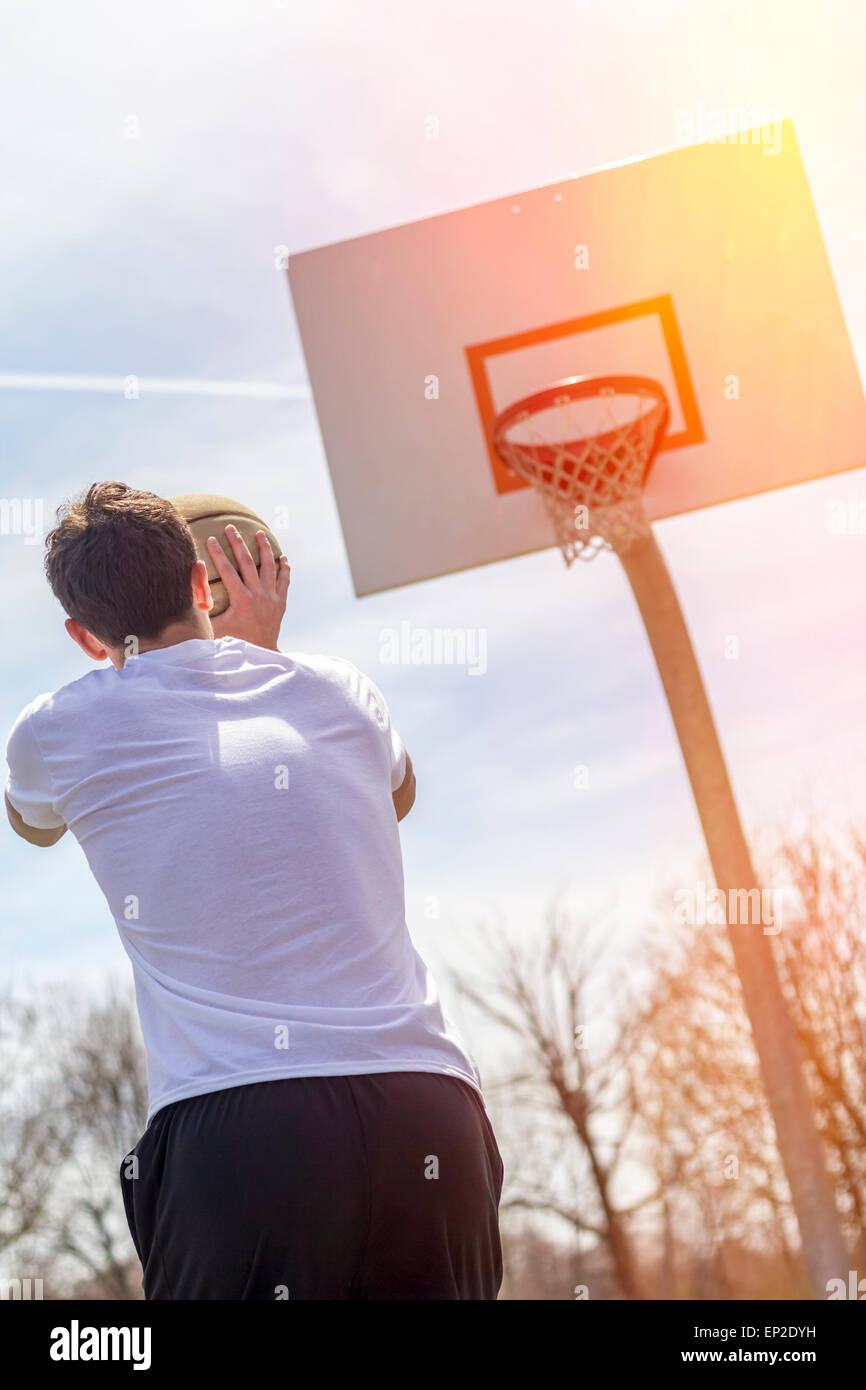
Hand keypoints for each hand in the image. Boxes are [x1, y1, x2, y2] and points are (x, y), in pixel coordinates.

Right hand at [207, 526, 290, 651]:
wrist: (260, 654)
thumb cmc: (233, 642)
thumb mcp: (214, 627)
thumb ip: (203, 608)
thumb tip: (192, 589)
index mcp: (241, 599)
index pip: (227, 570)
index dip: (218, 553)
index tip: (210, 539)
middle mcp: (258, 595)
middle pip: (248, 562)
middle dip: (237, 543)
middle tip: (230, 528)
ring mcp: (272, 598)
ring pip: (269, 567)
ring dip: (264, 548)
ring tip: (259, 534)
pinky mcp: (281, 603)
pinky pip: (284, 581)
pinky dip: (284, 569)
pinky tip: (283, 558)